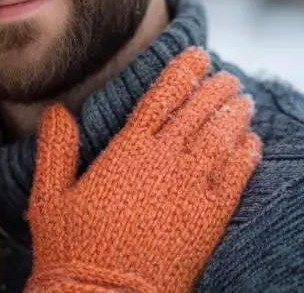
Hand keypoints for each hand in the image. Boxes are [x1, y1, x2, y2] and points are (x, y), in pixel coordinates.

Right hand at [26, 48, 261, 292]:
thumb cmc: (71, 249)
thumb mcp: (50, 195)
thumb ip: (56, 149)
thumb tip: (57, 111)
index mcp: (127, 150)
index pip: (161, 97)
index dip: (182, 72)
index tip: (197, 55)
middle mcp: (164, 162)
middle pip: (198, 112)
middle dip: (215, 88)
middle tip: (228, 76)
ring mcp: (192, 189)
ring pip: (222, 138)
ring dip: (235, 114)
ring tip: (244, 100)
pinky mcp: (210, 219)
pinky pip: (237, 177)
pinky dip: (248, 154)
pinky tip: (253, 142)